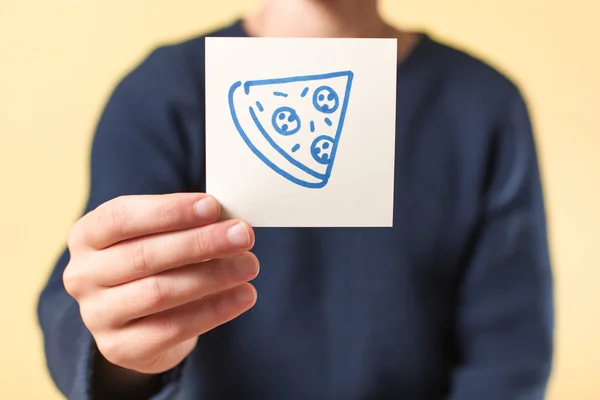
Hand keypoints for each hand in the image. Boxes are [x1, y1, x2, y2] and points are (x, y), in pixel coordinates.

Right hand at [63, 193, 257, 374]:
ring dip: (213, 276)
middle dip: (201, 243)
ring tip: (250, 265)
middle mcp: (83, 275)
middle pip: (144, 256)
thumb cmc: (155, 259)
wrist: (138, 318)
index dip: (169, 211)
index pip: (122, 217)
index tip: (212, 206)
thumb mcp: (158, 234)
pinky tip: (244, 295)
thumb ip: (185, 223)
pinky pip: (174, 328)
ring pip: (160, 292)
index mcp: (87, 235)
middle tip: (243, 234)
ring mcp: (97, 315)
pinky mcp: (120, 347)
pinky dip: (215, 310)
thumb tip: (230, 219)